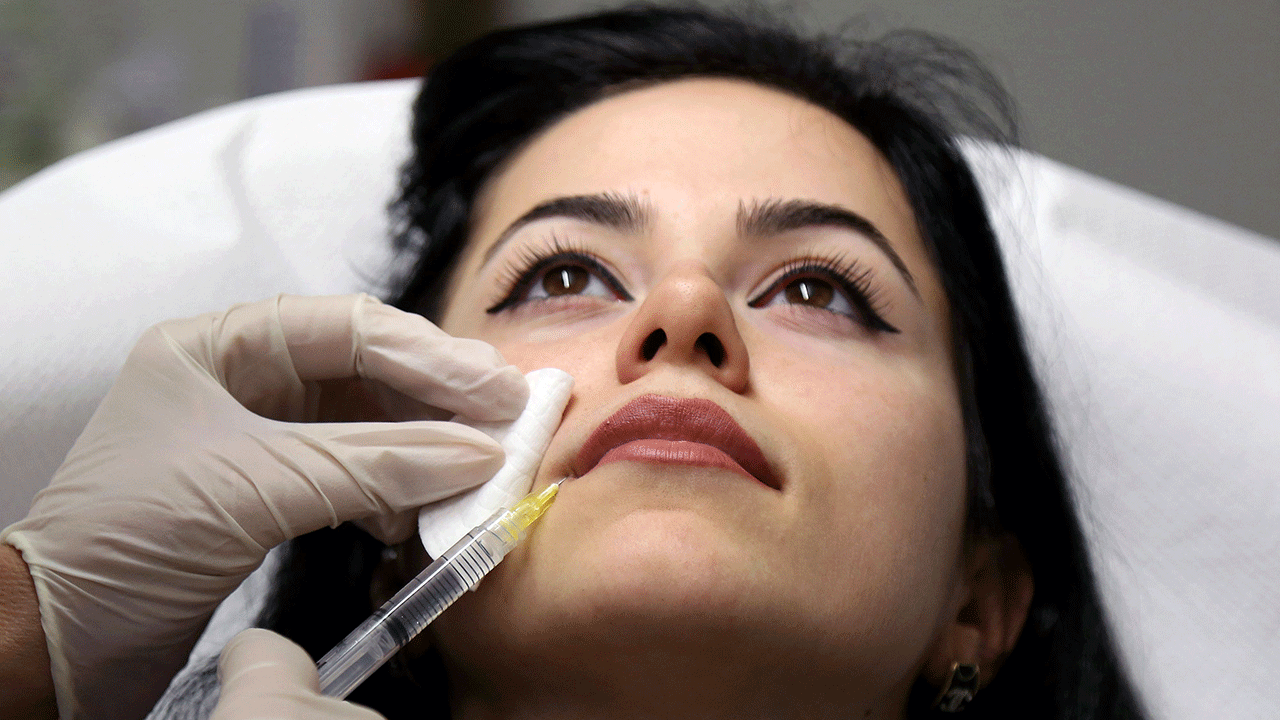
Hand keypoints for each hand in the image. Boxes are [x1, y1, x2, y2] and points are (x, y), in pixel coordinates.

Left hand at [2, 294, 525, 719]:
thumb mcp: (260, 486)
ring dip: (424, 450)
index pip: (349, 328)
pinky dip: (395, 492)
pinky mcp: (273, 489)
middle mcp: (244, 378)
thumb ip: (376, 465)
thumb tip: (475, 453)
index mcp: (220, 346)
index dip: (430, 357)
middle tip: (510, 417)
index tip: (494, 392)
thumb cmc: (127, 538)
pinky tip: (416, 515)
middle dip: (438, 399)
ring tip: (476, 471)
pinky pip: (357, 473)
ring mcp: (260, 434)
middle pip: (368, 370)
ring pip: (370, 424)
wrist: (64, 637)